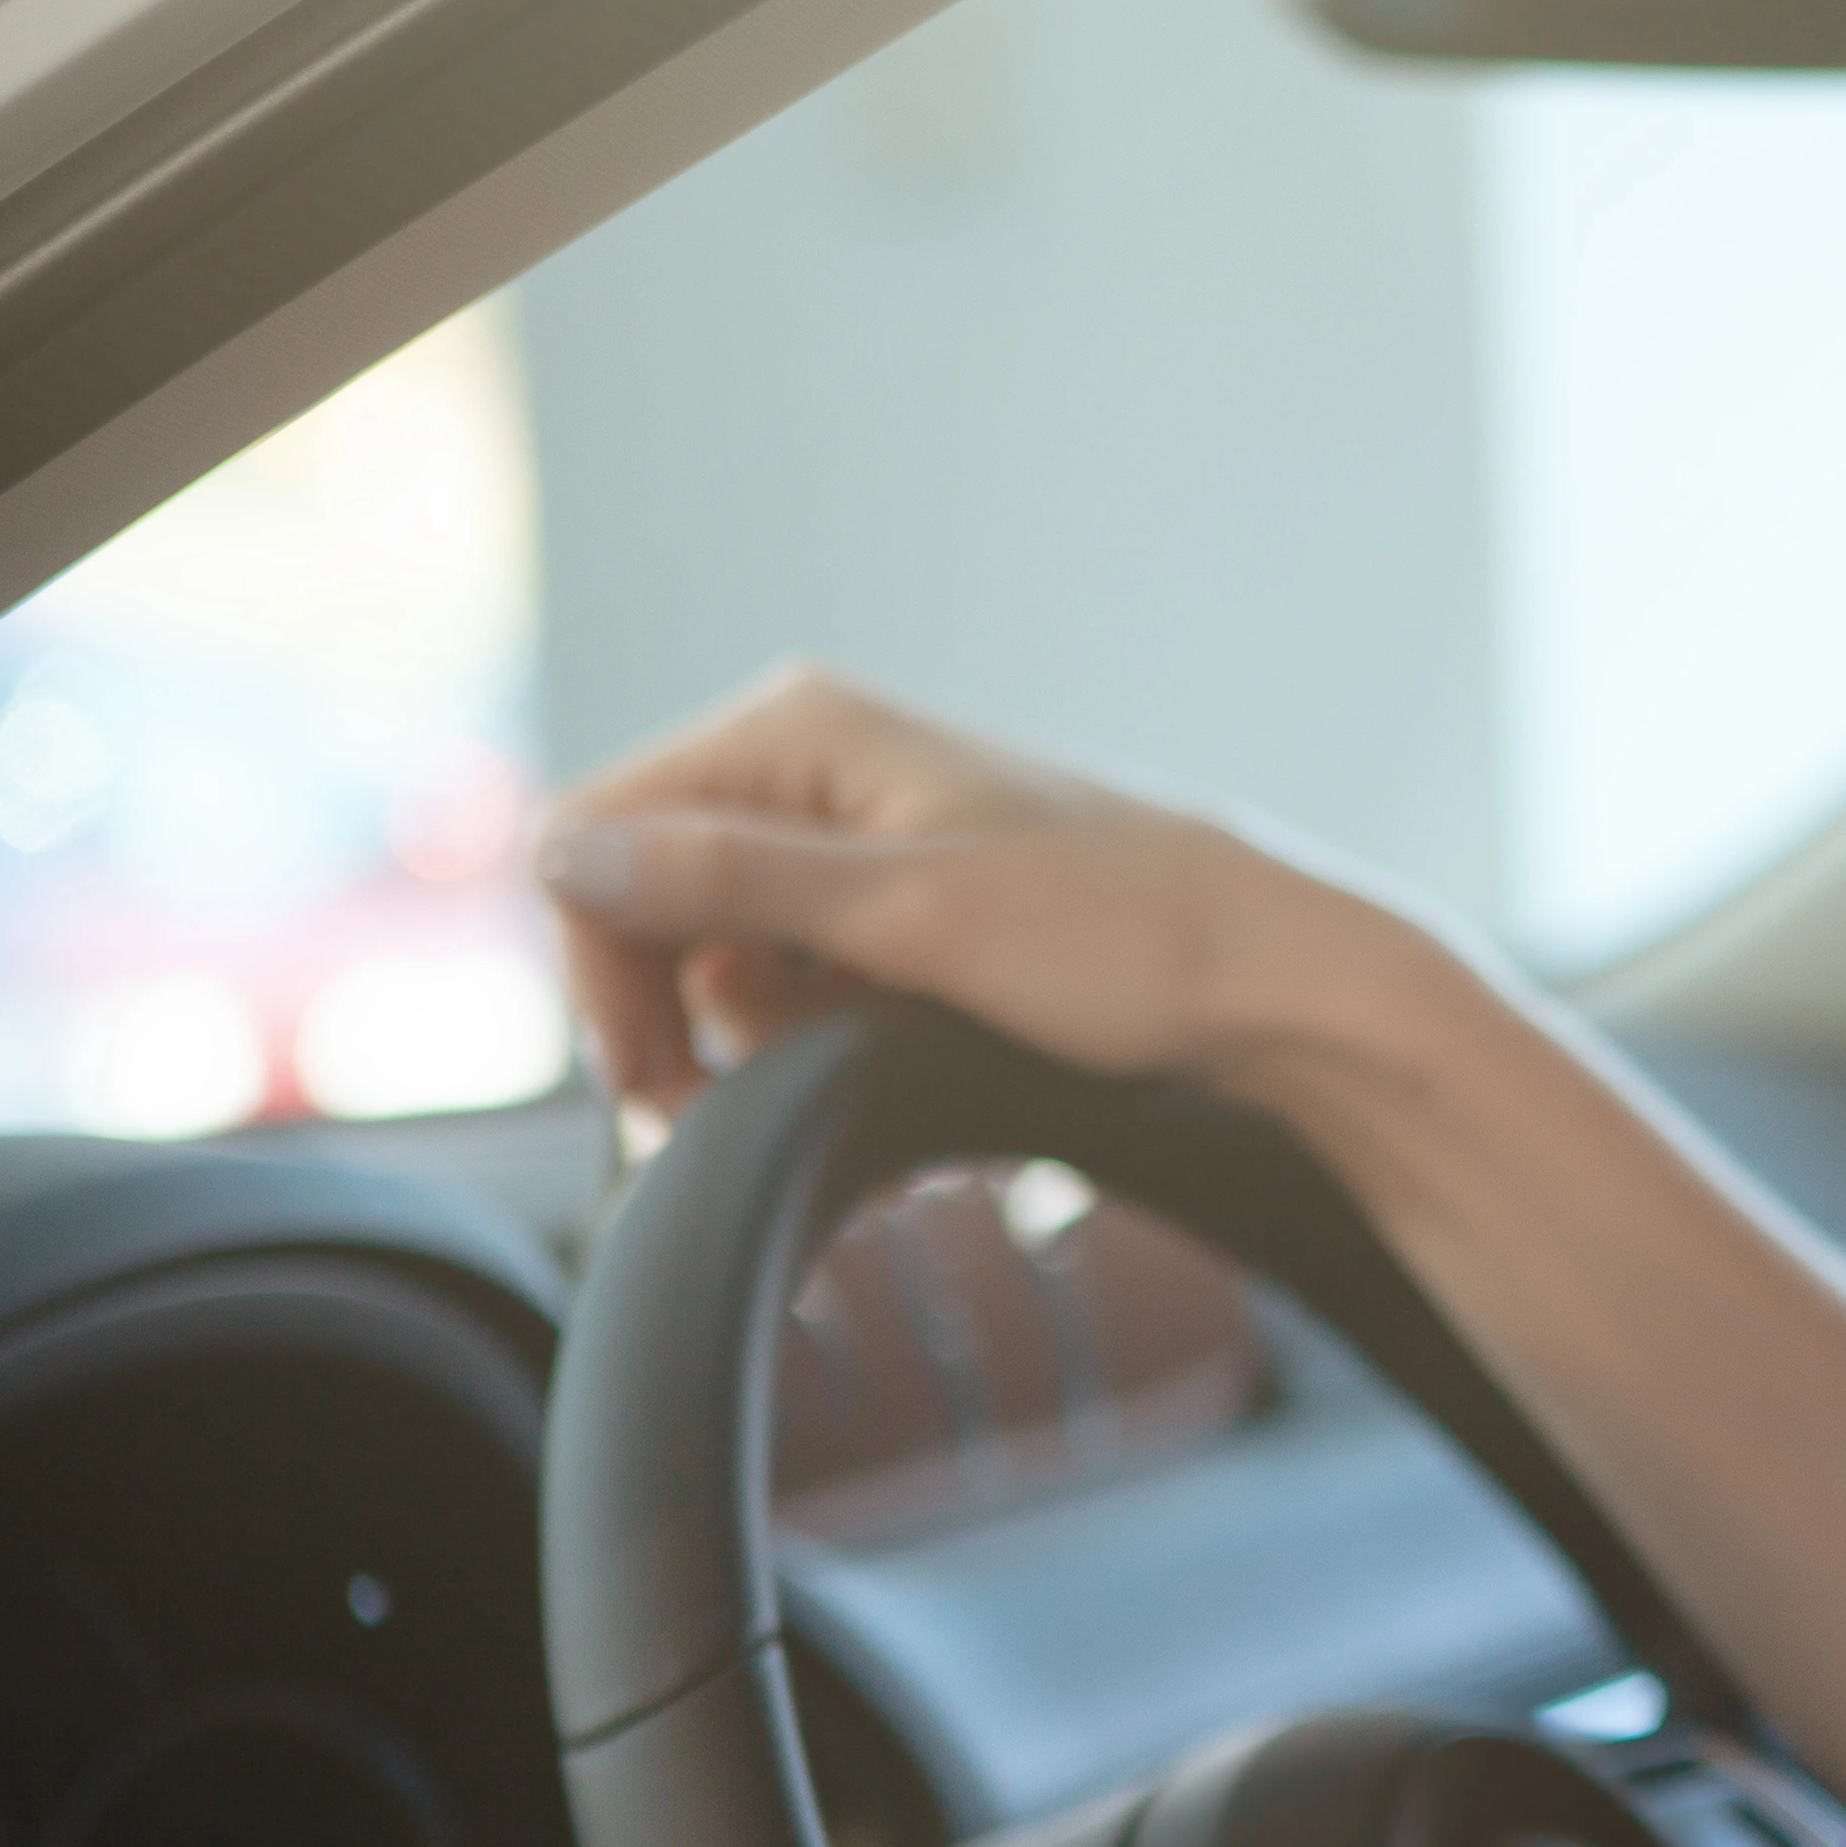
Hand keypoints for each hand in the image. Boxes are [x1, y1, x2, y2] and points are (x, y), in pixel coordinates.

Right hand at [534, 664, 1454, 1119]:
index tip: (653, 1077)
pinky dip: (810, 1032)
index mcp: (801, 727)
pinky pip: (797, 972)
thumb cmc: (1126, 942)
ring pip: (719, 948)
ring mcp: (862, 833)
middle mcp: (818, 762)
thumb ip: (734, 882)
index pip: (600, 834)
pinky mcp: (905, 903)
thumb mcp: (914, 917)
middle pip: (646, 895)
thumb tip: (564, 853)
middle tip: (703, 1119)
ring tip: (835, 1075)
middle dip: (664, 1011)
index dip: (599, 963)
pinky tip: (874, 1060)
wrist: (1281, 983)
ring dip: (744, 1033)